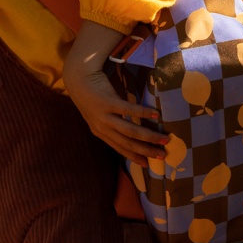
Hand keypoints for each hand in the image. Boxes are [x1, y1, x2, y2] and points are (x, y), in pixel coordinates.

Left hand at [62, 23, 165, 164]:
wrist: (78, 78)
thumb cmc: (91, 95)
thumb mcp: (98, 115)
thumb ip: (112, 124)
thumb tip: (131, 132)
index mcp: (100, 132)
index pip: (120, 148)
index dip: (134, 157)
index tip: (148, 164)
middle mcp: (101, 127)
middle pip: (127, 143)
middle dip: (146, 150)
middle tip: (163, 155)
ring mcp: (104, 116)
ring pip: (130, 131)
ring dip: (149, 137)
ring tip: (164, 139)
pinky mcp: (107, 102)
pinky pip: (128, 110)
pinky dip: (143, 114)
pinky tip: (155, 115)